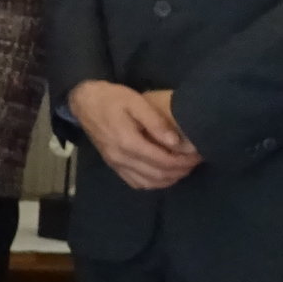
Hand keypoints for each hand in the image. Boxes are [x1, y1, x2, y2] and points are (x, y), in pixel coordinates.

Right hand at [68, 80, 200, 190]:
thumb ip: (156, 122)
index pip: (163, 161)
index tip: (198, 155)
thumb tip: (176, 142)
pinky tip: (163, 174)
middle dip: (181, 170)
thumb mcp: (135, 102)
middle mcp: (121, 158)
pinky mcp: (113, 165)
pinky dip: (154, 183)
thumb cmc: (112, 98)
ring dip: (169, 179)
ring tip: (184, 167)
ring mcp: (116, 164)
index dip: (184, 161)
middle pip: (158, 174)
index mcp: (128, 142)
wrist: (84, 102)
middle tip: (195, 161)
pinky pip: (136, 183)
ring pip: (149, 182)